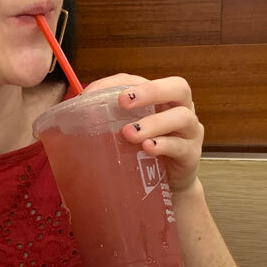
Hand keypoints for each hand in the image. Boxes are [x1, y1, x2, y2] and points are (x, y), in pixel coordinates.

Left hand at [84, 74, 202, 191]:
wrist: (170, 185)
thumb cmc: (146, 153)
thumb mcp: (128, 132)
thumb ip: (111, 121)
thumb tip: (74, 113)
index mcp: (163, 99)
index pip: (145, 81)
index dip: (121, 83)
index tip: (94, 93)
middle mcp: (182, 109)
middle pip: (178, 87)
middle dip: (151, 91)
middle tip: (124, 101)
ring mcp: (190, 132)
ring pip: (181, 117)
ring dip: (153, 123)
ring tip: (129, 133)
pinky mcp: (191, 155)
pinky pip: (180, 146)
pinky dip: (163, 146)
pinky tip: (147, 148)